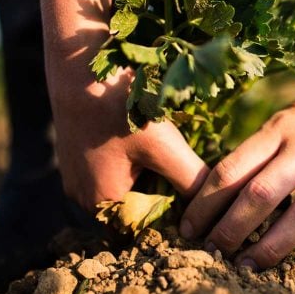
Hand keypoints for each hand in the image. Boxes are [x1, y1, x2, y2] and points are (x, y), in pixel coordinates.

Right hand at [50, 67, 209, 211]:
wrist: (77, 68)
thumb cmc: (119, 108)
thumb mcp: (163, 146)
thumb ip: (191, 178)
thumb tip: (218, 200)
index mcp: (102, 205)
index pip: (147, 225)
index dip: (173, 209)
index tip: (191, 184)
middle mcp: (85, 198)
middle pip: (135, 206)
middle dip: (161, 188)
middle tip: (180, 161)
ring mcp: (77, 176)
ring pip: (123, 186)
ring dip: (147, 171)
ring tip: (162, 144)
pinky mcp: (76, 156)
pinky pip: (109, 168)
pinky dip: (130, 158)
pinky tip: (143, 134)